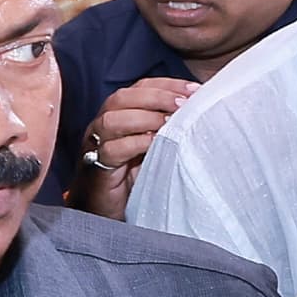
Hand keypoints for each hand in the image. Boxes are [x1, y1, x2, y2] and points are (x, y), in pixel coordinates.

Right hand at [73, 75, 195, 214]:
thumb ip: (169, 126)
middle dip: (156, 97)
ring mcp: (95, 145)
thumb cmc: (135, 176)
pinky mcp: (95, 168)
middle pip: (122, 98)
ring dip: (145, 118)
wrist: (107, 211)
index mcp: (119, 114)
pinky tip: (155, 144)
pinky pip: (111, 150)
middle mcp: (103, 125)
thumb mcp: (157, 145)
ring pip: (111, 120)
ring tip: (170, 123)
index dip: (167, 85)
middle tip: (183, 104)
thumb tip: (201, 109)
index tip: (194, 89)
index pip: (140, 87)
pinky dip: (135, 143)